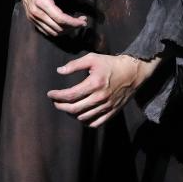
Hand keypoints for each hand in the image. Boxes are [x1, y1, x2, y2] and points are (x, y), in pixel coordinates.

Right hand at [7, 0, 87, 36]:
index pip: (60, 19)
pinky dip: (56, 30)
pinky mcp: (30, 17)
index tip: (83, 21)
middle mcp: (35, 11)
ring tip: (74, 23)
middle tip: (82, 21)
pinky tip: (63, 24)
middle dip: (72, 27)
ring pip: (51, 32)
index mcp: (42, 1)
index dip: (74, 22)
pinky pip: (45, 30)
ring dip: (65, 30)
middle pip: (57, 28)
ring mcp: (32, 16)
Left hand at [47, 52, 161, 126]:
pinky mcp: (112, 112)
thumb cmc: (110, 64)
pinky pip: (95, 123)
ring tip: (66, 106)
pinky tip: (79, 114)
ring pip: (83, 118)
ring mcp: (107, 107)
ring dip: (71, 114)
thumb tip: (59, 71)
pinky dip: (85, 121)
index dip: (57, 96)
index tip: (50, 94)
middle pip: (74, 109)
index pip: (71, 95)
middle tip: (54, 101)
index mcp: (94, 84)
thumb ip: (74, 65)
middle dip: (60, 106)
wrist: (132, 72)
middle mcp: (100, 98)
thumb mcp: (92, 59)